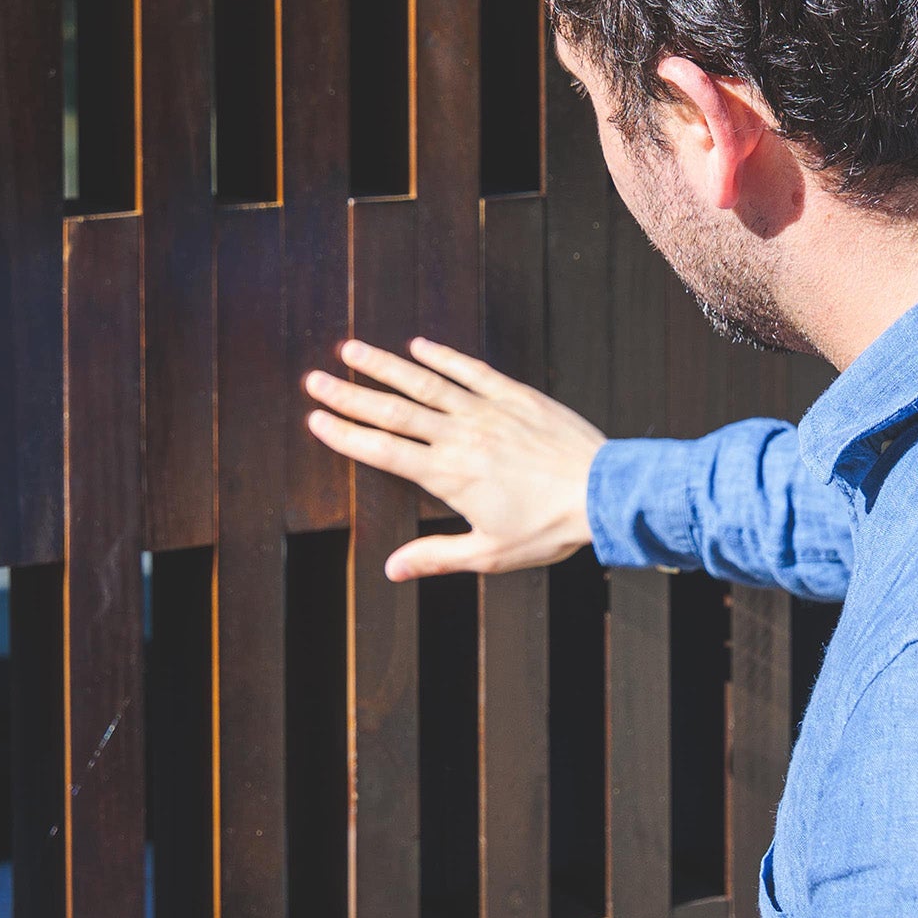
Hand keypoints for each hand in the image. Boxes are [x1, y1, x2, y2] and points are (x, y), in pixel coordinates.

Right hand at [300, 339, 604, 579]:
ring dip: (385, 365)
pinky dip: (443, 357)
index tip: (315, 420)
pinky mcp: (514, 395)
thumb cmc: (548, 528)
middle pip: (392, 411)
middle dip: (349, 395)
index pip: (382, 451)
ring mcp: (487, 410)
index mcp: (447, 475)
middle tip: (314, 379)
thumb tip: (390, 571)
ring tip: (351, 349)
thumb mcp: (489, 553)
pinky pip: (471, 370)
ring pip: (424, 382)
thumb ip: (436, 557)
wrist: (603, 491)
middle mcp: (459, 436)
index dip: (345, 435)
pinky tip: (419, 345)